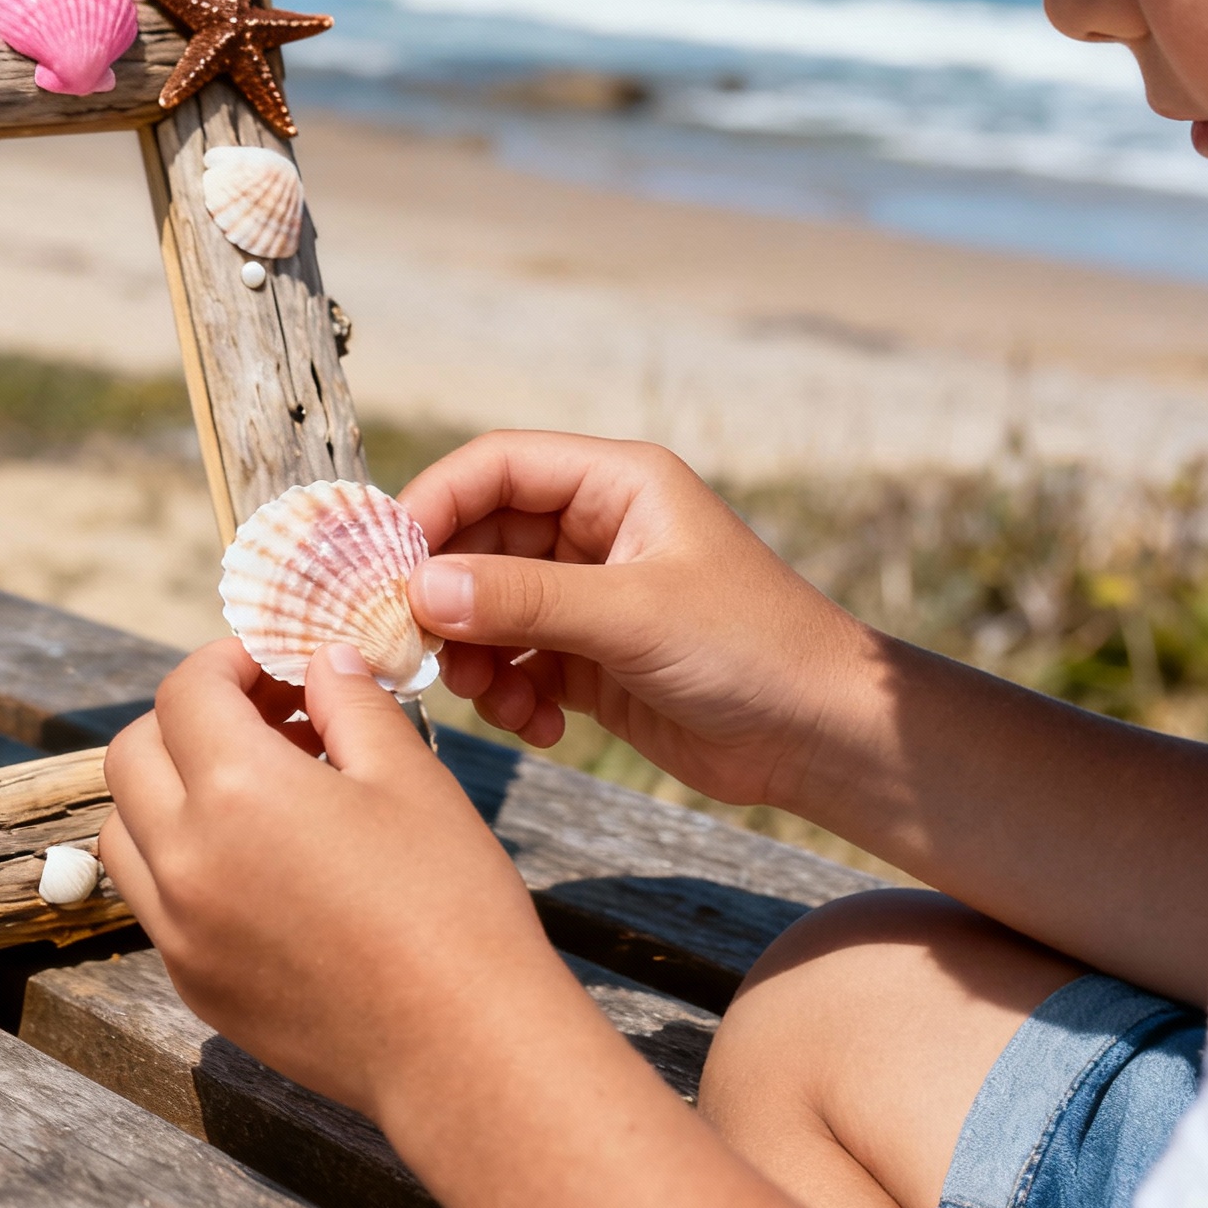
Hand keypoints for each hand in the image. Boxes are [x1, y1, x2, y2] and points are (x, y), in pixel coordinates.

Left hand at [99, 638, 558, 1121]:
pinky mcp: (193, 984)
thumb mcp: (409, 776)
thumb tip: (321, 661)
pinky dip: (181, 862)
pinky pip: (153, 901)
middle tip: (266, 720)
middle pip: (132, 754)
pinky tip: (260, 864)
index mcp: (235, 791)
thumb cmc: (450, 903)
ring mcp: (179, 930)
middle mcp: (183, 859)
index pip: (186, 692)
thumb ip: (351, 702)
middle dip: (188, 719)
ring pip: (123, 830)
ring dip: (169, 791)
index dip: (227, 662)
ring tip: (255, 790)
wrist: (463, 1048)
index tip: (275, 667)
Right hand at [402, 432, 875, 808]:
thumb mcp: (632, 616)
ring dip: (473, 656)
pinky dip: (508, 694)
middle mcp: (595, 530)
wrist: (823, 739)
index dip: (432, 506)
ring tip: (493, 698)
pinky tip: (540, 726)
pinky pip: (513, 662)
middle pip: (477, 541)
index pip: (494, 469)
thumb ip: (523, 600)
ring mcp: (589, 596)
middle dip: (444, 597)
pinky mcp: (589, 658)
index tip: (384, 566)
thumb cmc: (753, 650)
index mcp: (614, 485)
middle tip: (413, 647)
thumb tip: (419, 591)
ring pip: (485, 608)